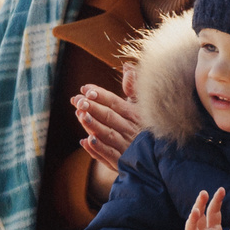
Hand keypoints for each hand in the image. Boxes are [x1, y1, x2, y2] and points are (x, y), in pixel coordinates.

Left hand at [74, 83, 143, 201]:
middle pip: (110, 116)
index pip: (115, 102)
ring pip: (108, 134)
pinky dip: (98, 149)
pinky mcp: (123, 163)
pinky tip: (86, 141)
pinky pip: (110, 155)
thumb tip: (127, 66)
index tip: (84, 88)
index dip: (100, 94)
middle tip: (77, 100)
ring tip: (80, 115)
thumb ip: (133, 87)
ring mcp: (128, 147)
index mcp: (135, 115)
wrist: (153, 161)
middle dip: (93, 107)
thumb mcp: (140, 107)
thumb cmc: (142, 129)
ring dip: (94, 125)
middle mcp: (132, 130)